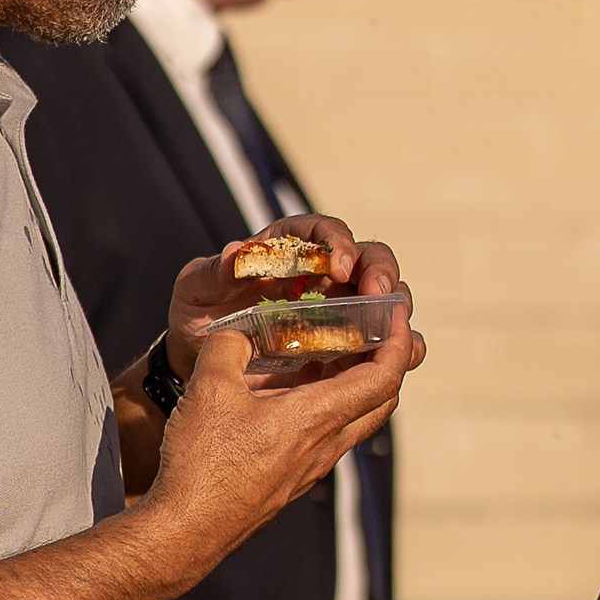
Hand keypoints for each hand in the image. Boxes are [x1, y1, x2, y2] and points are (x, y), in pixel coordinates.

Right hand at [137, 301, 422, 599]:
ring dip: (357, 383)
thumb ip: (229, 344)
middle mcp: (326, 445)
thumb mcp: (210, 387)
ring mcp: (312, 466)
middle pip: (383, 400)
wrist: (187, 530)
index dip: (399, 340)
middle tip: (375, 330)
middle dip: (389, 360)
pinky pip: (329, 436)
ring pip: (356, 419)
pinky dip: (329, 405)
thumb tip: (241, 329)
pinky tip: (295, 389)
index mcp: (317, 418)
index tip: (397, 312)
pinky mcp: (294, 479)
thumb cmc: (202, 463)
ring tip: (334, 351)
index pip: (385, 377)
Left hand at [164, 216, 403, 377]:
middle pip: (367, 258)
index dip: (337, 241)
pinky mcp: (347, 347)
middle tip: (378, 293)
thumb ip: (212, 272)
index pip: (322, 232)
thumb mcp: (194, 293)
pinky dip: (401, 346)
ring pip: (384, 297)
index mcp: (287, 251)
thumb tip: (235, 253)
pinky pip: (385, 341)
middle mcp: (322, 275)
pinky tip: (405, 356)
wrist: (198, 367)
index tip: (340, 263)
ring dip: (396, 309)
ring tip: (398, 329)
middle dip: (379, 272)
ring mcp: (339, 310)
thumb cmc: (197, 320)